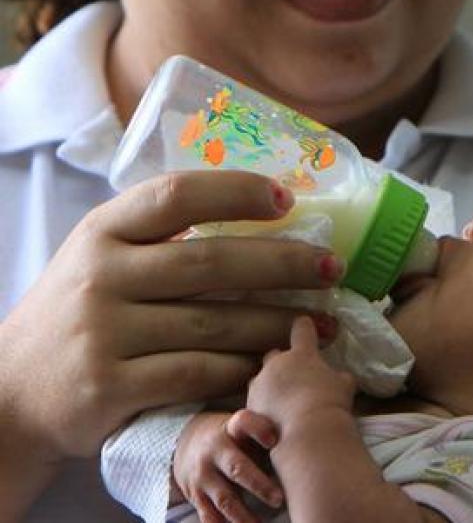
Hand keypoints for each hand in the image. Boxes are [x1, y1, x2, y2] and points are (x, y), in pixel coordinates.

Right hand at [0, 170, 341, 464]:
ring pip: (215, 323)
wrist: (14, 389)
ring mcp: (104, 333)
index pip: (176, 195)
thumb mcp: (102, 256)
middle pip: (211, 262)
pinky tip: (275, 362)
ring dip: (279, 322)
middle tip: (332, 266)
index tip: (288, 199)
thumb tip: (262, 208)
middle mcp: (100, 276)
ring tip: (325, 321)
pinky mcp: (111, 387)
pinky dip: (243, 367)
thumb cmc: (79, 311)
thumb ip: (160, 235)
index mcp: (103, 231)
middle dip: (284, 264)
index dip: (238, 192)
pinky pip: (197, 373)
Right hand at [173, 410, 284, 522]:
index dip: (258, 430)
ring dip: (244, 515)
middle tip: (279, 499)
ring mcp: (203, 475)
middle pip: (237, 468)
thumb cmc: (232, 437)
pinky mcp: (196, 496)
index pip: (243, 422)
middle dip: (259, 485)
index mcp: (231, 429)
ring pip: (225, 499)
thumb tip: (305, 447)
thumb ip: (267, 434)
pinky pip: (209, 517)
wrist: (187, 443)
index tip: (274, 440)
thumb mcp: (244, 429)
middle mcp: (215, 450)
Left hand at [246, 316, 356, 428]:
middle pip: (274, 355)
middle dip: (282, 363)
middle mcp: (276, 365)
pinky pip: (256, 402)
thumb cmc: (330, 402)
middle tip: (294, 375)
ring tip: (283, 402)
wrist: (307, 431)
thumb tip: (340, 378)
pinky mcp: (249, 406)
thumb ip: (339, 377)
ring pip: (261, 380)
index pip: (302, 331)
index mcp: (301, 355)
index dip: (305, 326)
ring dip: (270, 386)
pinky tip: (275, 420)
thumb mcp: (344, 386)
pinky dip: (264, 408)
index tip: (304, 322)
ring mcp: (259, 385)